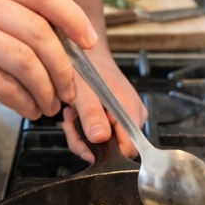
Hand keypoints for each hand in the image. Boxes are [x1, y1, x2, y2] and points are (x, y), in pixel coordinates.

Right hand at [0, 0, 97, 120]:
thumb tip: (64, 41)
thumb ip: (6, 16)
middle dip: (63, 66)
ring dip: (46, 89)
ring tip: (48, 104)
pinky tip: (27, 109)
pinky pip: (4, 86)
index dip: (72, 17)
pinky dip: (24, 102)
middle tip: (69, 89)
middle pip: (38, 31)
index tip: (89, 41)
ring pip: (25, 61)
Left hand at [61, 46, 146, 162]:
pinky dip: (85, 126)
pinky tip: (77, 112)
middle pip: (114, 149)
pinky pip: (102, 132)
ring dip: (82, 132)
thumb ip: (92, 115)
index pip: (126, 150)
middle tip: (71, 122)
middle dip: (86, 140)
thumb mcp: (84, 92)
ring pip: (105, 142)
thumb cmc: (87, 66)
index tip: (82, 141)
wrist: (87, 52)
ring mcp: (126, 117)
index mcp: (131, 112)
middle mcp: (134, 116)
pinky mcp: (116, 116)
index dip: (104, 152)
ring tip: (72, 113)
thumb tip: (100, 138)